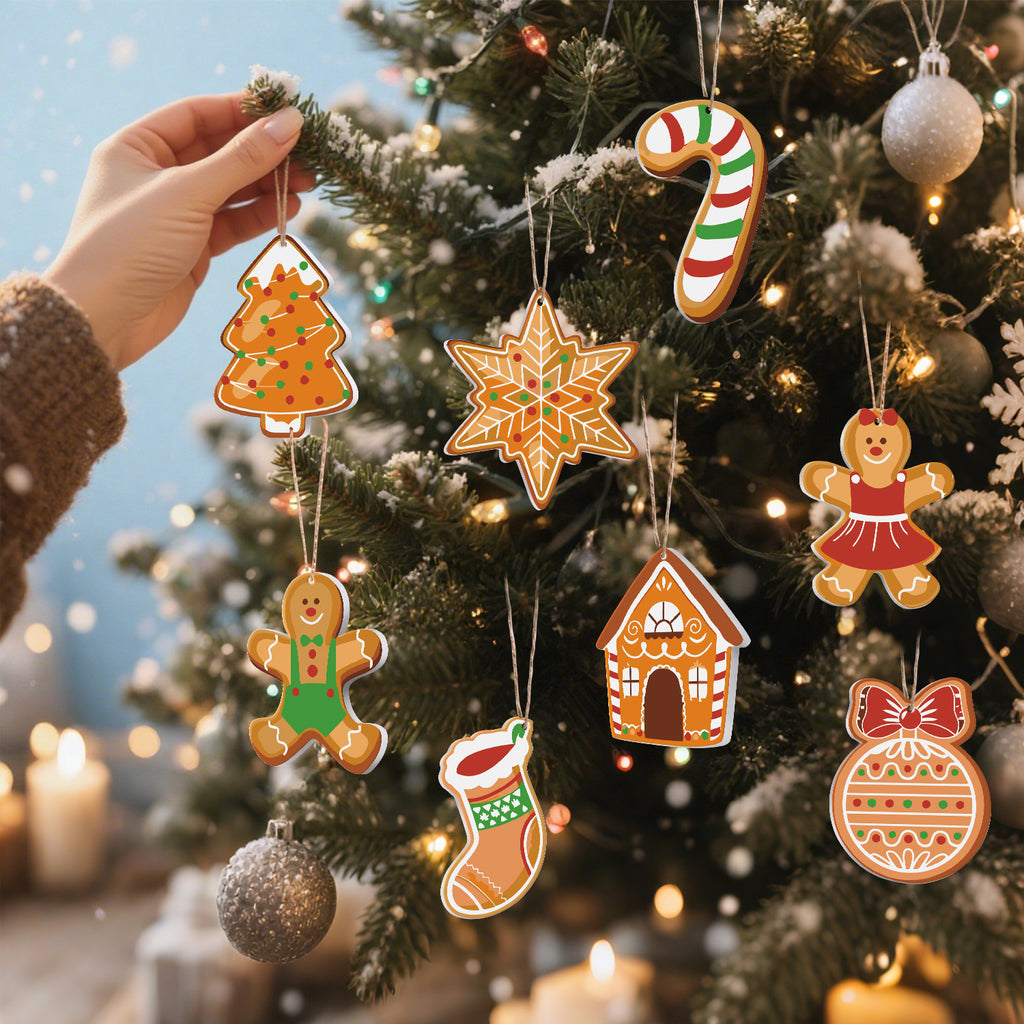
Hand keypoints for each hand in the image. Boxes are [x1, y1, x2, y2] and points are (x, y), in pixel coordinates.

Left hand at [44, 93, 311, 369]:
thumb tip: (290, 122)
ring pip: (230, 190)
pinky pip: (231, 223)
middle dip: (263, 152)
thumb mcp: (188, 194)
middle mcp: (154, 176)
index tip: (286, 111)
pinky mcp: (191, 249)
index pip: (197, 115)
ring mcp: (175, 214)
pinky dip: (258, 216)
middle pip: (218, 152)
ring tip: (308, 183)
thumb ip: (242, 159)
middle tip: (308, 153)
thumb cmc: (132, 244)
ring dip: (267, 185)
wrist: (105, 319)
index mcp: (136, 147)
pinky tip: (287, 209)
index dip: (242, 110)